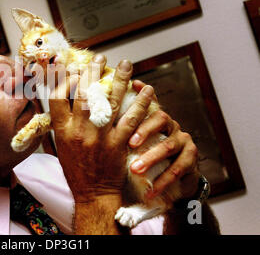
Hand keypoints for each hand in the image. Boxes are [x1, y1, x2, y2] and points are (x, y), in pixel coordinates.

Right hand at [49, 58, 154, 202]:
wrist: (94, 195)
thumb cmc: (76, 172)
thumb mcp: (60, 148)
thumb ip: (60, 125)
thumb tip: (59, 103)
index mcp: (62, 131)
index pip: (57, 97)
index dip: (63, 78)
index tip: (70, 66)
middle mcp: (80, 130)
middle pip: (84, 93)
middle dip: (92, 71)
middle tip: (101, 57)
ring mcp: (100, 136)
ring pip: (110, 101)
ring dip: (119, 79)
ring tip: (126, 63)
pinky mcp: (119, 143)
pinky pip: (132, 118)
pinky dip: (141, 102)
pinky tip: (148, 90)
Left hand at [129, 80, 199, 199]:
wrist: (173, 182)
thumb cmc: (147, 157)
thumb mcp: (135, 143)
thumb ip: (124, 127)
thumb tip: (104, 109)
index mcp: (156, 118)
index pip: (148, 105)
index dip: (138, 107)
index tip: (126, 105)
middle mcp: (171, 125)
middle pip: (161, 119)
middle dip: (144, 131)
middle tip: (129, 144)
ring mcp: (183, 140)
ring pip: (169, 145)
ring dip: (151, 158)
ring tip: (135, 170)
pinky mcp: (191, 158)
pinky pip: (178, 168)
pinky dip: (163, 180)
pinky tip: (151, 190)